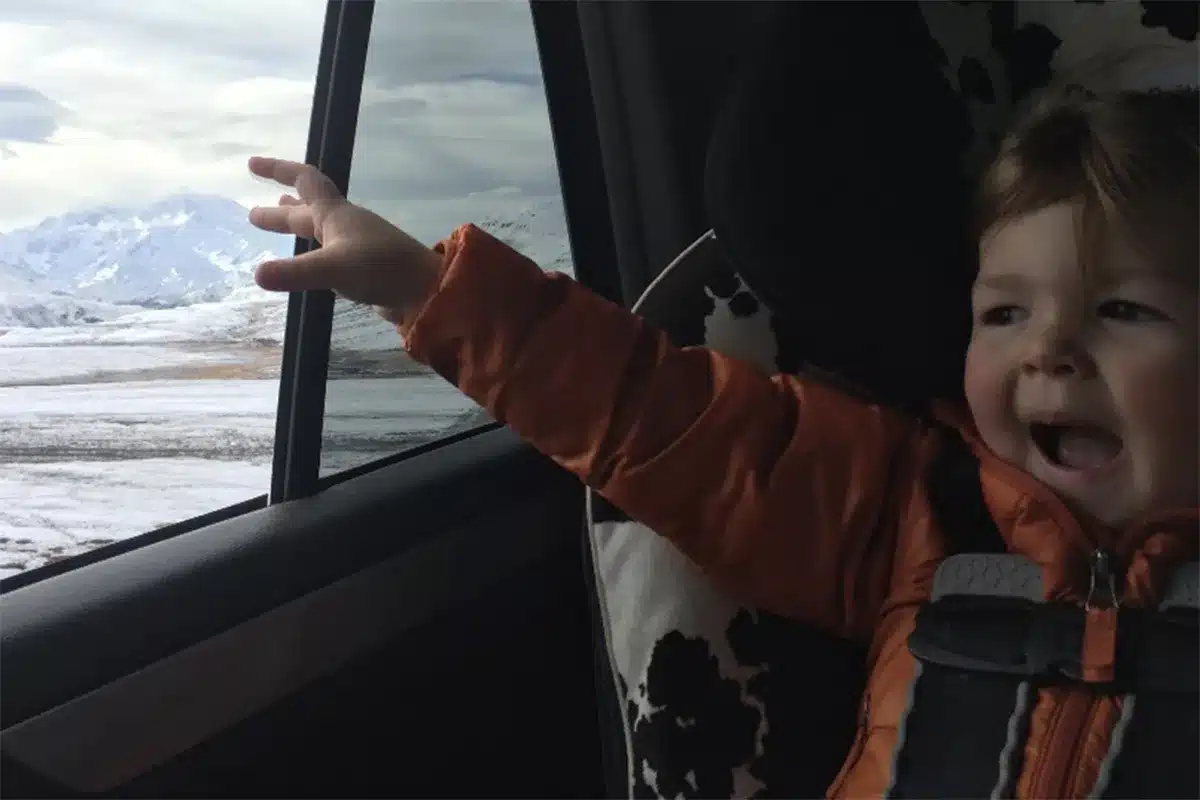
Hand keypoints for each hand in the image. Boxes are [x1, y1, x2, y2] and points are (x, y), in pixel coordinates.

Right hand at [246, 156, 441, 325]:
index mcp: (337, 214)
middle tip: (252, 215)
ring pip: (320, 231)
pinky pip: (332, 253)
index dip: (278, 170)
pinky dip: (314, 252)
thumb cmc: (382, 268)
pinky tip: (312, 262)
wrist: (428, 290)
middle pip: (307, 210)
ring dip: (298, 227)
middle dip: (279, 211)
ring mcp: (358, 246)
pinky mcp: (366, 268)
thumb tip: (257, 273)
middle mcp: (346, 225)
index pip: (304, 181)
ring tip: (278, 227)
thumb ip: (295, 272)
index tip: (252, 165)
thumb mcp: (334, 268)